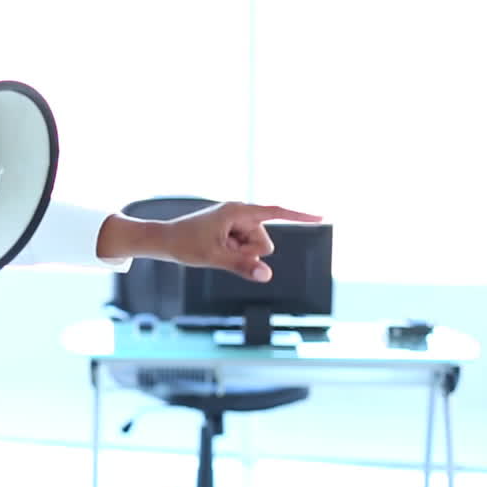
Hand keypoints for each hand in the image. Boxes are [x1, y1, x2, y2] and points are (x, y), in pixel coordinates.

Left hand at [163, 202, 321, 281]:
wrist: (163, 240)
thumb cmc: (184, 244)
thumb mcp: (214, 257)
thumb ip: (242, 266)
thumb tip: (267, 275)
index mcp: (238, 211)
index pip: (276, 212)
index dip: (300, 216)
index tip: (323, 216)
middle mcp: (241, 213)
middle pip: (265, 243)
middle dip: (248, 252)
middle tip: (220, 249)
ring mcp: (237, 223)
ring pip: (256, 249)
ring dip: (239, 254)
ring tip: (215, 248)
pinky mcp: (233, 232)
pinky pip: (246, 250)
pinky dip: (235, 253)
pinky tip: (217, 249)